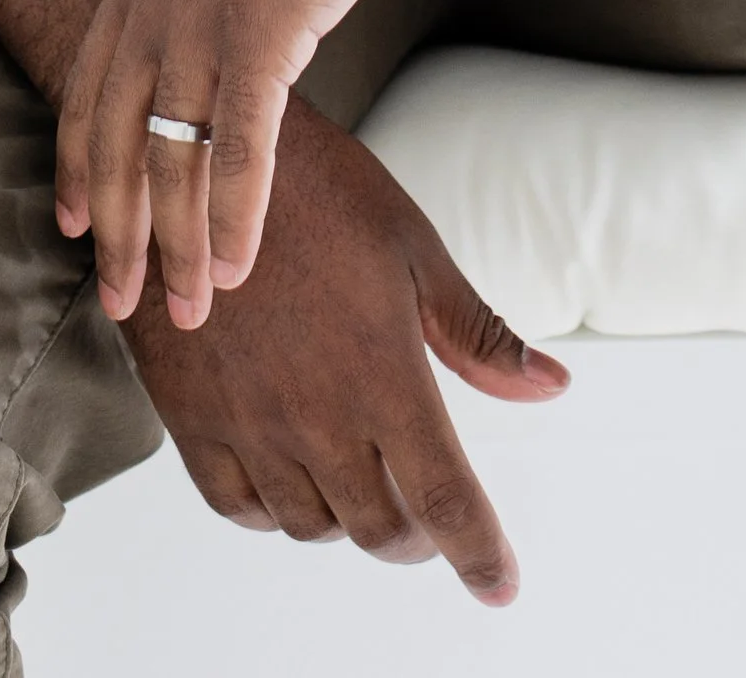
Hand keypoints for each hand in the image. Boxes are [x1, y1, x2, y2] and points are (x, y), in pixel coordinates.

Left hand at [58, 0, 422, 321]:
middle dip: (113, 233)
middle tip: (116, 307)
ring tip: (188, 313)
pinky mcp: (267, 22)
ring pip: (171, 160)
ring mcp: (205, 16)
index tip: (69, 222)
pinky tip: (238, 267)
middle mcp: (156, 3)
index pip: (87, 90)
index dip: (77, 163)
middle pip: (116, 144)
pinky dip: (233, 215)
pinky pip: (237, 145)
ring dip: (176, 246)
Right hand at [120, 99, 566, 603]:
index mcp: (384, 375)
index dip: (480, 556)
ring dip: (348, 521)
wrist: (198, 160)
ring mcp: (251, 424)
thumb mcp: (411, 247)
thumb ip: (477, 334)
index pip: (445, 501)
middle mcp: (318, 417)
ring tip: (363, 480)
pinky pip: (237, 506)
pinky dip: (274, 512)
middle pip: (380, 529)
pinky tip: (291, 479)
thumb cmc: (319, 191)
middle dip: (418, 537)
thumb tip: (553, 386)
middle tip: (429, 514)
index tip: (500, 585)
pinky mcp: (193, 418)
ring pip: (311, 526)